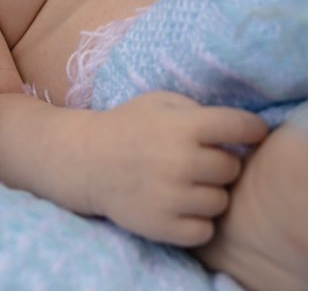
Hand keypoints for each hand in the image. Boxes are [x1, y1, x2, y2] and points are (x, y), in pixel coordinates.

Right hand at [90, 91, 267, 246]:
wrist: (83, 160)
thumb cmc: (128, 127)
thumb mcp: (159, 102)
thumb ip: (200, 111)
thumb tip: (241, 130)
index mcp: (182, 126)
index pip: (243, 127)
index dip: (250, 130)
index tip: (243, 134)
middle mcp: (179, 161)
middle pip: (233, 169)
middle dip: (218, 165)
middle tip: (194, 162)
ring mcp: (170, 196)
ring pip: (220, 202)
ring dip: (206, 194)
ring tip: (181, 185)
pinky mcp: (161, 225)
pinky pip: (203, 230)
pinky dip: (194, 222)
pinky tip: (176, 207)